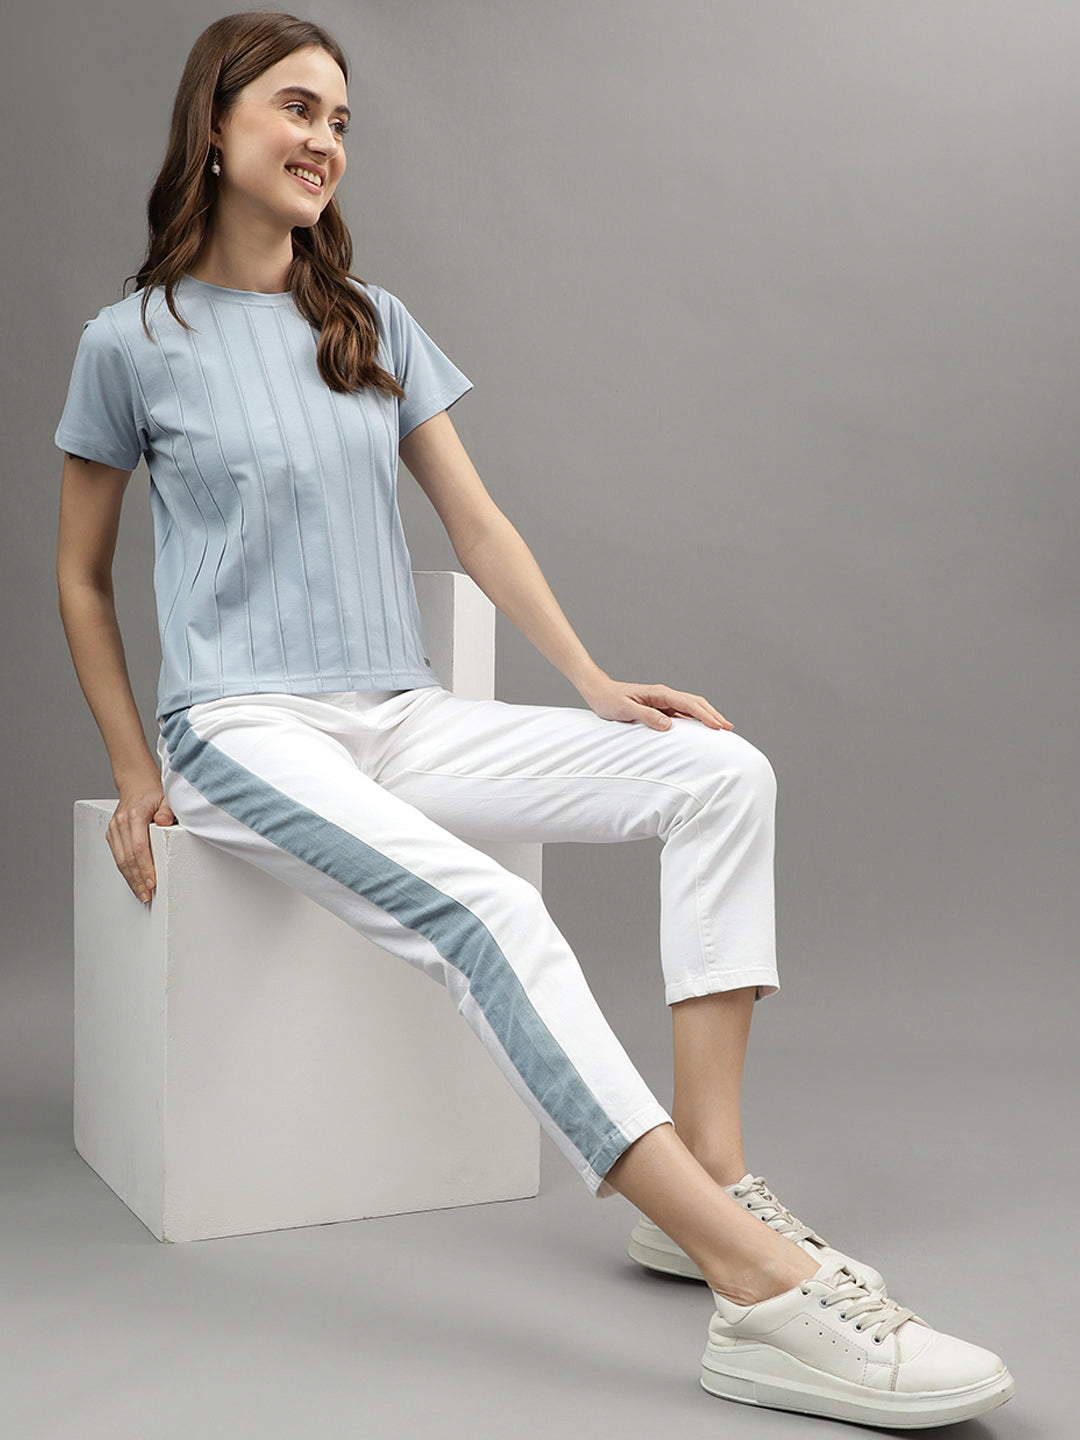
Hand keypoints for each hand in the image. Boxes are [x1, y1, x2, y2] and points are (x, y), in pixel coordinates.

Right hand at [106, 785, 175, 903]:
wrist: (136, 785)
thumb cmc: (154, 794)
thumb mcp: (166, 798)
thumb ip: (167, 810)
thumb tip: (164, 821)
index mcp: (135, 816)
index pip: (139, 847)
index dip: (145, 867)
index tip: (152, 881)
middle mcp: (121, 823)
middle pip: (128, 857)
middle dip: (137, 879)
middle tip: (146, 894)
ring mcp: (114, 829)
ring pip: (120, 859)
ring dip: (130, 879)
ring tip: (140, 893)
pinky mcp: (111, 834)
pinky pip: (117, 856)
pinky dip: (125, 870)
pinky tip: (133, 880)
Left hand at [578, 676, 733, 731]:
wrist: (599, 692)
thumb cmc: (609, 701)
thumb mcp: (625, 709)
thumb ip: (647, 716)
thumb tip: (669, 725)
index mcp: (659, 693)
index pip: (688, 703)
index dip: (705, 715)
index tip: (718, 725)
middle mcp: (664, 695)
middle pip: (695, 703)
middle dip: (713, 714)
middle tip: (728, 728)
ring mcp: (663, 701)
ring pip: (691, 707)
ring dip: (707, 716)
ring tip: (722, 728)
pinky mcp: (660, 708)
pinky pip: (682, 713)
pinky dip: (695, 720)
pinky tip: (702, 729)